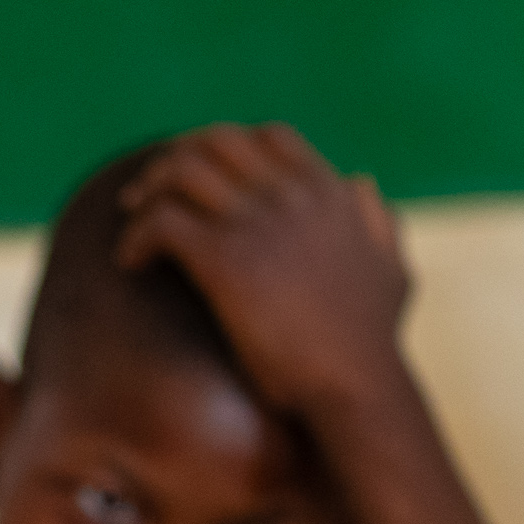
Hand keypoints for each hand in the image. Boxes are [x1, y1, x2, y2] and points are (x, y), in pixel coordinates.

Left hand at [112, 123, 414, 431]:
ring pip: (181, 171)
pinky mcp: (225, 260)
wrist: (356, 388)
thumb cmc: (369, 345)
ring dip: (148, 192)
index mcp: (330, 193)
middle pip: (217, 142)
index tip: (199, 176)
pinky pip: (161, 221)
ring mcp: (258, 223)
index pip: (269, 136)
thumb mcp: (392, 271)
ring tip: (132, 225)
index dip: (225, 147)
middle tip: (146, 194)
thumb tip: (362, 181)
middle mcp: (293, 195)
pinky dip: (137, 236)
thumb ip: (380, 222)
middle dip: (174, 159)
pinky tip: (131, 264)